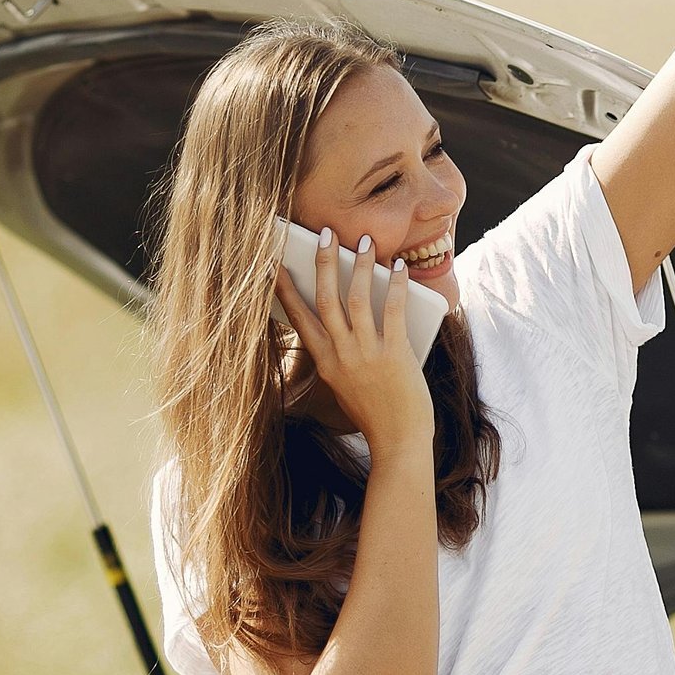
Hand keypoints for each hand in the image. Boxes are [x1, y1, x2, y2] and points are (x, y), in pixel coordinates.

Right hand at [275, 229, 435, 455]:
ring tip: (362, 241)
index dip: (286, 289)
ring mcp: (366, 353)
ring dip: (359, 265)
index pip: (300, 317)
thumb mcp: (344, 384)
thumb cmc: (375, 413)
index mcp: (325, 362)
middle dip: (324, 262)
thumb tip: (347, 317)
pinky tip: (397, 267)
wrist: (398, 441)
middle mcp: (341, 355)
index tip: (276, 264)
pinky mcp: (394, 354)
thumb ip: (341, 354)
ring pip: (356, 298)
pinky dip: (395, 284)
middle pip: (326, 299)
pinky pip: (392, 310)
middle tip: (324, 233)